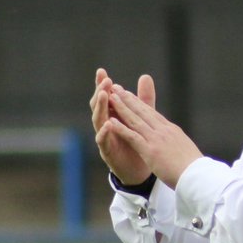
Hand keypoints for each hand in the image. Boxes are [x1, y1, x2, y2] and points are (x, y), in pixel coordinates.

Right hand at [91, 68, 155, 184]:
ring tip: (104, 95)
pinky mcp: (108, 152)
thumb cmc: (138, 142)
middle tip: (104, 81)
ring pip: (98, 121)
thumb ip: (143, 99)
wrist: (142, 170)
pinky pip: (103, 141)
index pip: (106, 98)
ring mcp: (105, 138)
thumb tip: (145, 76)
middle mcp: (106, 125)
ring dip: (100, 108)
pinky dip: (105, 132)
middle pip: (99, 106)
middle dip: (100, 93)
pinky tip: (108, 124)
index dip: (103, 85)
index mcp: (113, 116)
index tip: (102, 71)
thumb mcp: (142, 118)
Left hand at [103, 83, 202, 188]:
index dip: (139, 104)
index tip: (130, 95)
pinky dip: (121, 128)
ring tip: (111, 97)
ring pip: (136, 120)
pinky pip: (133, 136)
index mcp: (172, 131)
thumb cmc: (195, 168)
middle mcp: (164, 131)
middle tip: (116, 88)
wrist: (198, 176)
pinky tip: (111, 121)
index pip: (153, 114)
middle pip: (143, 111)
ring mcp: (157, 140)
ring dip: (122, 108)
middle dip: (128, 99)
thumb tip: (178, 142)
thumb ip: (178, 143)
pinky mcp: (151, 150)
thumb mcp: (187, 150)